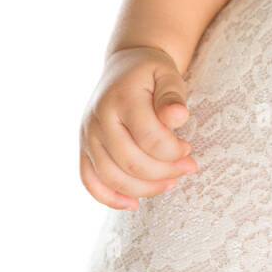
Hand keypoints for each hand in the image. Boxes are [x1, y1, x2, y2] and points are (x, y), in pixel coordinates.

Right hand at [79, 46, 198, 209]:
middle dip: (165, 172)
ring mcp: (87, 136)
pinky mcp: (83, 149)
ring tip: (171, 183)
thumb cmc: (151, 73)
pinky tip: (134, 204)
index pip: (149, 138)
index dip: (173, 151)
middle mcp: (98, 119)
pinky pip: (90, 181)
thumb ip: (172, 96)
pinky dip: (110, 198)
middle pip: (131, 162)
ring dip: (145, 188)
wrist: (123, 66)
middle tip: (188, 167)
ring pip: (112, 177)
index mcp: (121, 98)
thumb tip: (178, 117)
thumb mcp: (167, 74)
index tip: (188, 148)